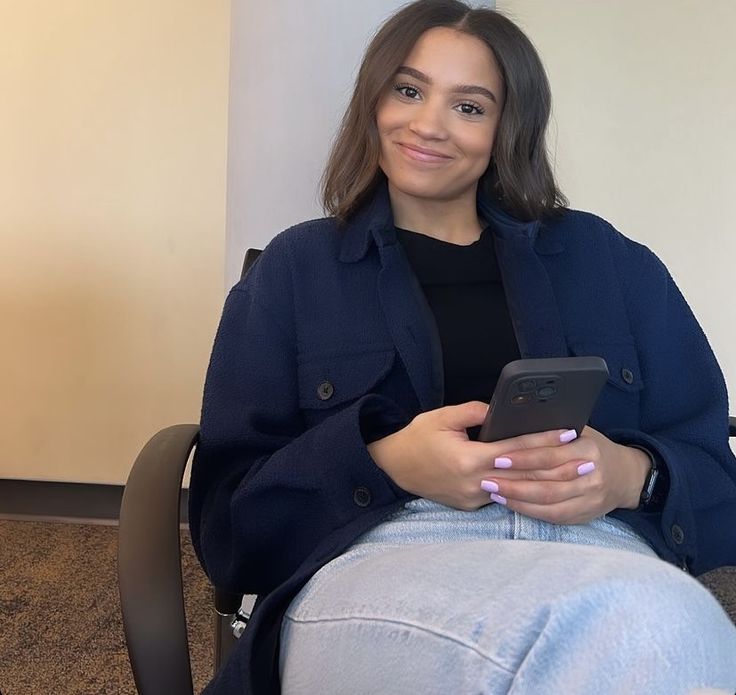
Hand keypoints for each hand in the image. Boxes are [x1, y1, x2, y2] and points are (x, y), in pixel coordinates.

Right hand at [367, 401, 577, 510]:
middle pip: (524, 476)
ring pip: (515, 491)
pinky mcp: (469, 506)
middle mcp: (474, 483)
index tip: (568, 434)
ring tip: (570, 474)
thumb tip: (500, 410)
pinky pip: (500, 496)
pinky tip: (540, 483)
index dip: (544, 441)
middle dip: (556, 468)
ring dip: (544, 482)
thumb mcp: (442, 416)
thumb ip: (475, 412)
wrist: (393, 466)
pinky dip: (521, 488)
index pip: (516, 449)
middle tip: (585, 461)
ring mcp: (472, 498)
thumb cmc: (417, 438)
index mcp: (468, 458)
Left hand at [480, 426, 650, 523]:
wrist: (626, 476)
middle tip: (487, 477)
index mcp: (588, 450)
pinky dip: (528, 511)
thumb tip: (517, 423)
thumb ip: (554, 431)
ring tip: (493, 490)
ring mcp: (589, 499)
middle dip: (513, 481)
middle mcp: (591, 476)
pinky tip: (510, 503)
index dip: (522, 458)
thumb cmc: (594, 448)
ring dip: (517, 498)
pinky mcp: (584, 515)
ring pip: (548, 502)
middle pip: (546, 482)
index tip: (498, 457)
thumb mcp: (581, 431)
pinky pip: (552, 516)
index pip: (550, 455)